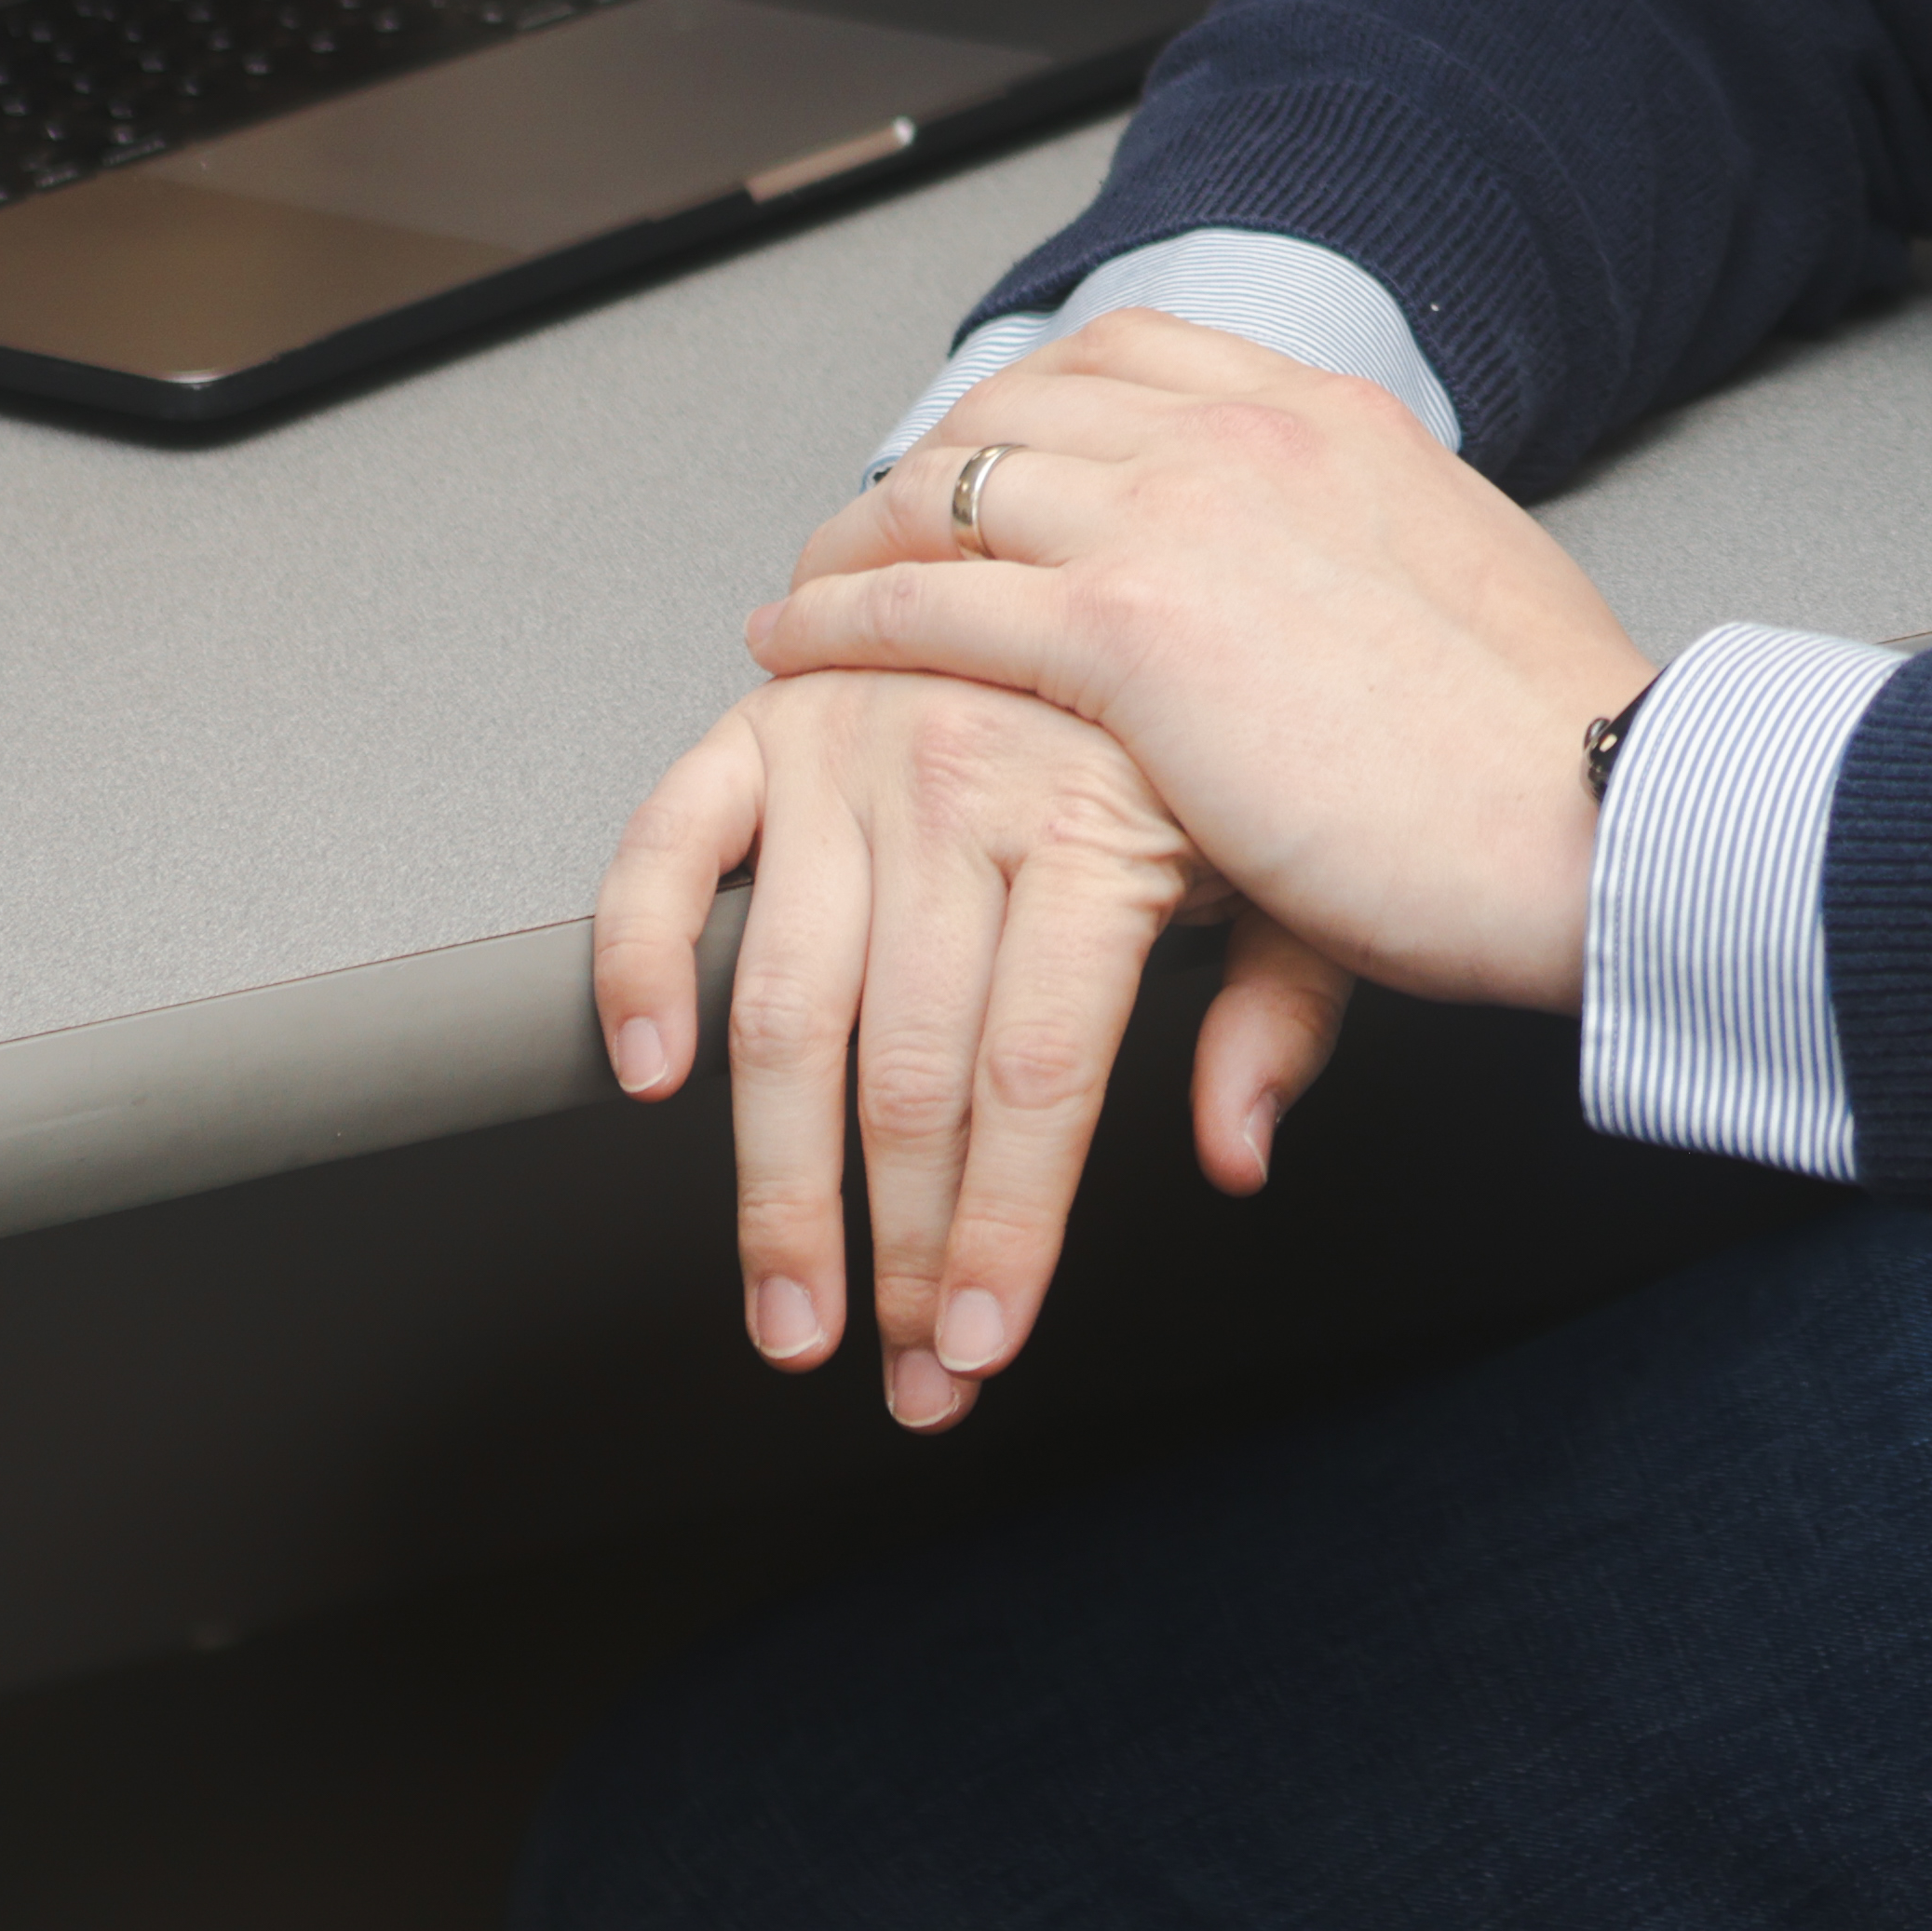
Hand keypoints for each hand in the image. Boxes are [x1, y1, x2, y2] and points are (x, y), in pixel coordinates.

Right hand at [584, 665, 1354, 1430]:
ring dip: (774, 1188)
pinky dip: (639, 961)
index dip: (1004, 1229)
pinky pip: (668, 849)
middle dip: (901, 1253)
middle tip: (900, 1371)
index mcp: (1093, 819)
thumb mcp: (1293, 860)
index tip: (979, 1345)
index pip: (1037, 1073)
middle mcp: (961, 778)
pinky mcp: (760, 723)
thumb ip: (1282, 1013)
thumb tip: (1235, 1154)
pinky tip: (649, 1072)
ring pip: (786, 1010)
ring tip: (790, 1305)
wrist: (1128, 559)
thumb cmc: (1199, 737)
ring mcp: (847, 748)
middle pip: (911, 1072)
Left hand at [755, 310, 1655, 1018]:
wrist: (1602, 805)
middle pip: (1029, 399)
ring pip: (961, 485)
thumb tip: (1353, 636)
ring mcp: (1183, 520)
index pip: (1142, 350)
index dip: (1038, 398)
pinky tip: (806, 647)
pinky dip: (849, 618)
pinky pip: (939, 604)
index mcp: (1343, 420)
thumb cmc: (1559, 749)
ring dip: (864, 532)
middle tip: (880, 516)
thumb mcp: (1468, 609)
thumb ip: (1381, 594)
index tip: (995, 446)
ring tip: (815, 582)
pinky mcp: (1131, 634)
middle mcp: (1251, 438)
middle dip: (935, 453)